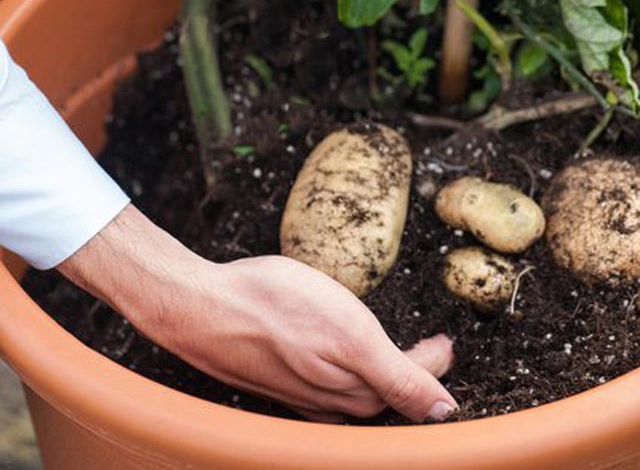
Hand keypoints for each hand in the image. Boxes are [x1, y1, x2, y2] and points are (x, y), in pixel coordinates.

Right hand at [61, 205, 456, 422]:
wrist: (201, 307)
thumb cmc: (273, 310)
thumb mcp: (350, 334)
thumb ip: (399, 375)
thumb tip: (443, 410)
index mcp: (354, 394)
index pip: (411, 387)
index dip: (433, 364)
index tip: (447, 341)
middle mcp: (331, 404)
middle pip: (385, 394)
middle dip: (412, 372)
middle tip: (431, 345)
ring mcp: (303, 394)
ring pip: (357, 392)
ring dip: (381, 373)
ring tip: (393, 349)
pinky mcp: (280, 382)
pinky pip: (327, 387)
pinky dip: (347, 373)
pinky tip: (340, 358)